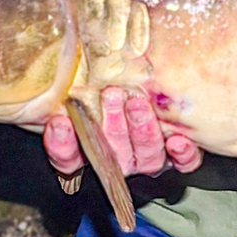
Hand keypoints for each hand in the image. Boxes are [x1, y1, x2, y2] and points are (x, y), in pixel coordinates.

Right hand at [44, 86, 202, 180]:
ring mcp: (149, 157)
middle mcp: (120, 156)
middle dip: (111, 125)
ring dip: (142, 131)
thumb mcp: (89, 81)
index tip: (59, 123)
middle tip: (111, 95)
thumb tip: (54, 73)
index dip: (62, 145)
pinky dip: (181, 154)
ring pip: (146, 157)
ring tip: (139, 104)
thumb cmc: (117, 79)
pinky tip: (178, 141)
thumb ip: (74, 87)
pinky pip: (182, 163)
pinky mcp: (179, 156)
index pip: (69, 158)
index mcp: (92, 146)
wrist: (162, 77)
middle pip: (113, 154)